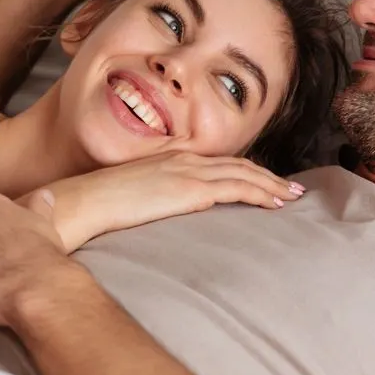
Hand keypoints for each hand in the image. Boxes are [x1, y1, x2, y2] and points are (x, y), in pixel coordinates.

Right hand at [49, 153, 305, 251]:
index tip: (264, 183)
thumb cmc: (94, 206)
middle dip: (267, 177)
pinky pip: (237, 187)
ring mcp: (187, 171)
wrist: (82, 203)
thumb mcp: (127, 198)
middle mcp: (182, 159)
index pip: (216, 163)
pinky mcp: (190, 189)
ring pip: (243, 174)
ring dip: (272, 185)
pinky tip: (276, 203)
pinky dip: (262, 193)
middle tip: (291, 190)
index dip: (244, 171)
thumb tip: (157, 214)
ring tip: (293, 197)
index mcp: (168, 160)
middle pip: (236, 165)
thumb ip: (148, 200)